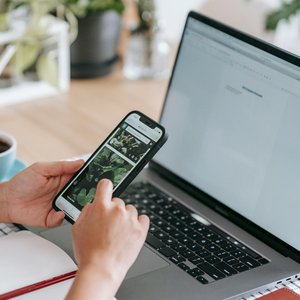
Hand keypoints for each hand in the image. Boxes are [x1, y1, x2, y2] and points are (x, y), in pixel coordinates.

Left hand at [0, 160, 83, 226]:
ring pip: (75, 208)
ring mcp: (59, 205)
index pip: (80, 177)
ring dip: (77, 207)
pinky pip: (62, 219)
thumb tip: (80, 162)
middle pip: (81, 194)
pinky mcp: (52, 218)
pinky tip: (58, 213)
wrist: (6, 201)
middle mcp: (63, 192)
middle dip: (87, 194)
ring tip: (77, 205)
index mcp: (63, 179)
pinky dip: (61, 217)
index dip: (89, 177)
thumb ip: (61, 166)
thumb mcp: (41, 169)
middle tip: (91, 193)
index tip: (97, 177)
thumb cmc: (22, 182)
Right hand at [68, 179, 148, 299]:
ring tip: (118, 233)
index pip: (106, 184)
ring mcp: (130, 219)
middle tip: (109, 225)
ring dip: (126, 217)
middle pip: (118, 201)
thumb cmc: (89, 252)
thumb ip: (86, 211)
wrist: (102, 270)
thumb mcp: (77, 228)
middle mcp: (117, 209)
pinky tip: (130, 232)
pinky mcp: (141, 229)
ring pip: (130, 210)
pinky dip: (138, 223)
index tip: (106, 190)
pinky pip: (143, 218)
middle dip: (113, 210)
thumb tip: (92, 204)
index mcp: (101, 206)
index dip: (105, 187)